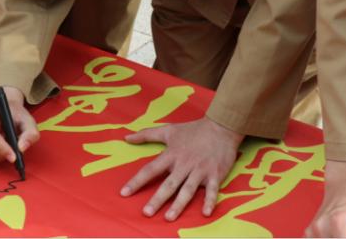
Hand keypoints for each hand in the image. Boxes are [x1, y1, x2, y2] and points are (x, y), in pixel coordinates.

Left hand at [121, 117, 242, 220]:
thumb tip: (126, 138)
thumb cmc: (193, 130)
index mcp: (172, 154)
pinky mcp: (215, 174)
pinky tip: (205, 213)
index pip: (150, 169)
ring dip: (178, 204)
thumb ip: (146, 135)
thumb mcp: (168, 130)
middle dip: (157, 199)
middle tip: (146, 212)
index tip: (124, 193)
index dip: (137, 181)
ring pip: (187, 190)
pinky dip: (210, 201)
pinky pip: (212, 191)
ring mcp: (200, 170)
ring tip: (168, 217)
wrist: (221, 127)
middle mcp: (184, 164)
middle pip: (168, 184)